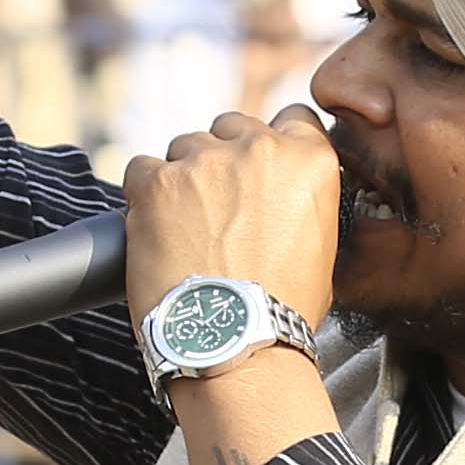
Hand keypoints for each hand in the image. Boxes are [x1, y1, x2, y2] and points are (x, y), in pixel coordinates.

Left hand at [116, 105, 338, 330]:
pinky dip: (143, 196)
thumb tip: (282, 196)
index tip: (258, 170)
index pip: (291, 118)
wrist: (236, 345)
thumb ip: (303, 200)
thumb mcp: (322, 246)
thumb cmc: (282, 312)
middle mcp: (258, 149)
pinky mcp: (156, 182)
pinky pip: (141, 169)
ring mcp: (204, 162)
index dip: (271, 144)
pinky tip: (154, 231)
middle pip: (231, 127)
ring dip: (182, 179)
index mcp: (308, 161)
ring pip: (184, 147)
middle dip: (222, 161)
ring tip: (184, 230)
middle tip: (218, 209)